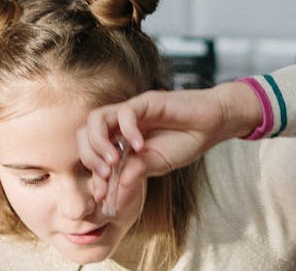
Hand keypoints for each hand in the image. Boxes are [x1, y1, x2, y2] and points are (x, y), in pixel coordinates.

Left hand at [77, 83, 260, 209]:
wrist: (211, 125)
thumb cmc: (183, 142)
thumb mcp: (157, 164)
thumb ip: (136, 173)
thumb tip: (117, 190)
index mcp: (118, 140)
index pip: (92, 152)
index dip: (92, 173)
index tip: (101, 194)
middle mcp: (118, 125)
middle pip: (85, 133)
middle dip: (89, 155)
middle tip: (105, 174)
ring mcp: (129, 112)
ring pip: (96, 119)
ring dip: (99, 142)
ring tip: (114, 160)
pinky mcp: (144, 101)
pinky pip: (125, 112)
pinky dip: (128, 130)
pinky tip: (140, 145)